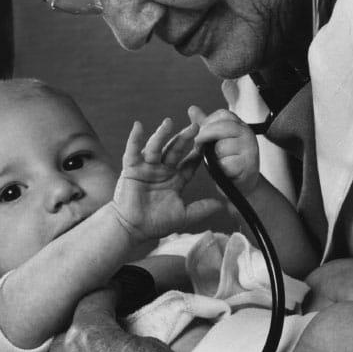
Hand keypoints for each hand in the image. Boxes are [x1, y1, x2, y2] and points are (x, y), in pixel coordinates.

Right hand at [113, 118, 222, 241]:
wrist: (131, 229)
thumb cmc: (155, 223)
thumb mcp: (183, 216)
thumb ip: (201, 209)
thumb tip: (221, 204)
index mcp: (176, 178)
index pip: (190, 163)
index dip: (199, 154)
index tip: (209, 143)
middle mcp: (163, 169)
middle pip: (175, 150)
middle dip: (185, 138)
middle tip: (196, 126)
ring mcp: (147, 167)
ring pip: (156, 147)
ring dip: (162, 134)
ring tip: (169, 122)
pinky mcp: (131, 168)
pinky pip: (132, 151)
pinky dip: (135, 138)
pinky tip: (138, 126)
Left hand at [191, 106, 259, 195]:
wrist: (242, 184)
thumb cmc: (228, 160)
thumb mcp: (216, 140)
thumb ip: (205, 125)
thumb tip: (192, 109)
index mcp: (240, 125)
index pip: (222, 115)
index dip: (208, 124)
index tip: (204, 134)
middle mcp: (247, 133)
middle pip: (221, 128)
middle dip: (207, 138)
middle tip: (202, 147)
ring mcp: (249, 149)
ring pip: (221, 147)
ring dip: (215, 158)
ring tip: (221, 161)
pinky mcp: (248, 165)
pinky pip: (225, 164)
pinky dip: (221, 169)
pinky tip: (226, 171)